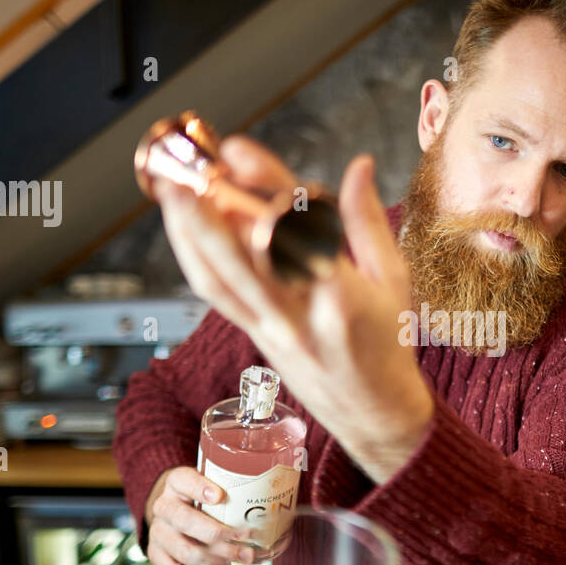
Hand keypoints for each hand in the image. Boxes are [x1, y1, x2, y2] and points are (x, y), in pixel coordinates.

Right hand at [144, 466, 260, 564]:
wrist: (172, 507)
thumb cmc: (199, 496)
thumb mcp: (210, 482)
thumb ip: (230, 487)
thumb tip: (272, 502)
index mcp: (176, 483)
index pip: (184, 481)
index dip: (200, 489)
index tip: (220, 496)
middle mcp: (163, 507)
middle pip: (186, 521)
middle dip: (218, 534)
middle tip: (244, 540)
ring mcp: (158, 532)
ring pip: (184, 549)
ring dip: (213, 559)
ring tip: (235, 559)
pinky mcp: (156, 553)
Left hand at [156, 136, 433, 484]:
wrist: (375, 414)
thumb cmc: (389, 346)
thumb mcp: (392, 279)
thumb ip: (367, 220)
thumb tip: (360, 165)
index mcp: (341, 294)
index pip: (296, 227)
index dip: (263, 185)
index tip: (238, 150)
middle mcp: (299, 314)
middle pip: (241, 255)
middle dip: (207, 208)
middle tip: (189, 167)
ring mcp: (271, 329)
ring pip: (217, 276)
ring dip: (188, 230)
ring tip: (172, 187)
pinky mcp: (254, 337)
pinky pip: (215, 294)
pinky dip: (194, 256)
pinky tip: (183, 226)